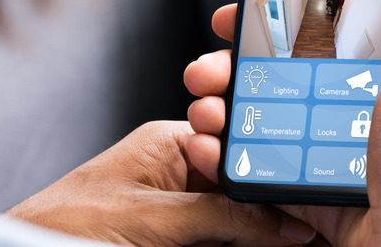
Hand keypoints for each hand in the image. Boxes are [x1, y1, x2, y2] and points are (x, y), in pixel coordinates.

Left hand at [6, 120, 316, 245]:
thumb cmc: (68, 222)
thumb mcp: (156, 217)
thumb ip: (222, 217)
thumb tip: (283, 224)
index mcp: (169, 144)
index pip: (237, 147)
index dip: (274, 168)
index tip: (309, 193)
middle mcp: (177, 172)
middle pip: (242, 185)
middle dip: (274, 206)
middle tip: (312, 224)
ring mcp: (175, 209)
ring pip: (234, 218)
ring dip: (261, 231)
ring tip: (300, 237)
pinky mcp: (171, 238)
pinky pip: (217, 238)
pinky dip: (240, 244)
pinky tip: (266, 244)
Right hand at [184, 0, 380, 246]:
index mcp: (373, 74)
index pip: (308, 35)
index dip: (267, 23)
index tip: (232, 18)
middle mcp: (344, 107)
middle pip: (272, 77)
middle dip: (227, 68)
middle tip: (203, 69)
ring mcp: (321, 148)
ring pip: (257, 120)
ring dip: (218, 110)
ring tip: (203, 111)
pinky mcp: (306, 187)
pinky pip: (257, 166)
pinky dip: (225, 157)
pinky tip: (206, 147)